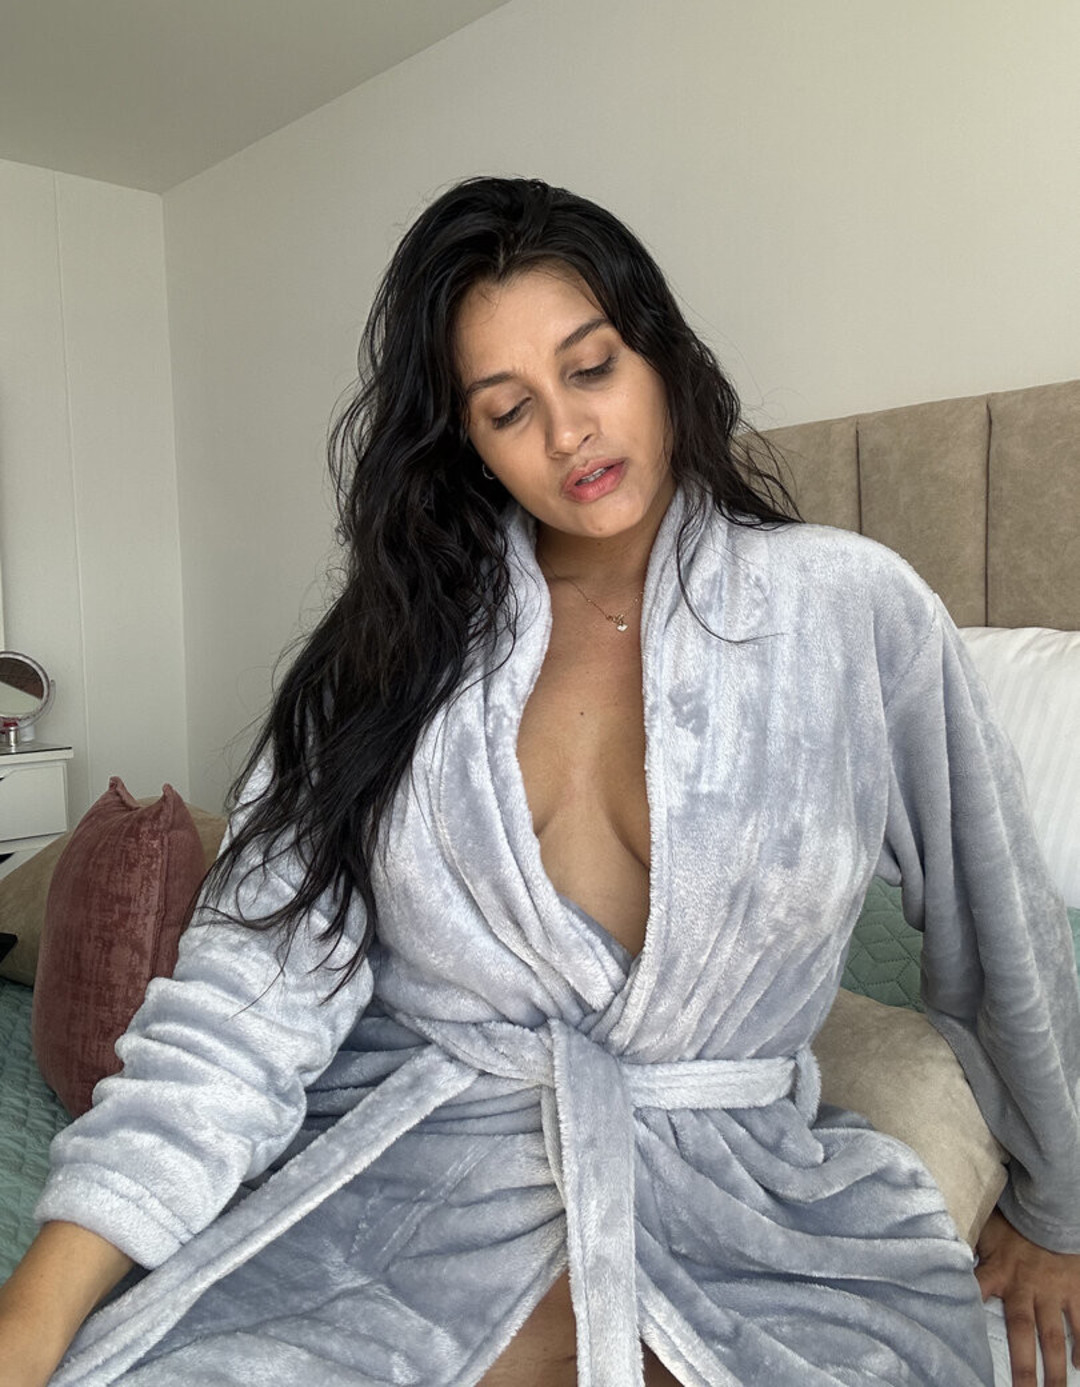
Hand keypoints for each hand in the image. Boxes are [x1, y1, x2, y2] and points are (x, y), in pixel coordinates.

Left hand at [976, 1209, 1079, 1386]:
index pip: (976, 1296)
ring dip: (1054, 1368)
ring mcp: (1053, 1291)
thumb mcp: (984, 1229)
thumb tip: (935, 1247)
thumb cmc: (1013, 1218)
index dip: (966, 1319)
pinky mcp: (1075, 1289)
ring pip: (1053, 1337)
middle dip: (1022, 1368)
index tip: (961, 1349)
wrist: (1050, 1204)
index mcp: (998, 1272)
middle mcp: (1026, 1288)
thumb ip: (966, 1246)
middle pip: (1023, 1334)